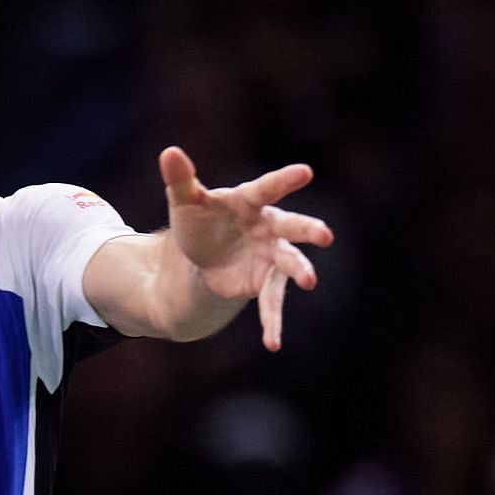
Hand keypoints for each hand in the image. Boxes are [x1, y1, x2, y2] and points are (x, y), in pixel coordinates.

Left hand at [161, 146, 334, 351]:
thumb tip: (169, 152)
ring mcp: (270, 255)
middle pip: (292, 226)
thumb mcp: (186, 202)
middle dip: (308, 230)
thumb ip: (181, 179)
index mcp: (251, 202)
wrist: (203, 254)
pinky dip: (272, 322)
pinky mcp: (264, 281)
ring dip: (302, 270)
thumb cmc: (202, 219)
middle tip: (325, 235)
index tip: (305, 172)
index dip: (285, 180)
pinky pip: (271, 302)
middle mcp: (269, 227)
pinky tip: (273, 343)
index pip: (268, 189)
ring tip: (311, 280)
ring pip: (290, 263)